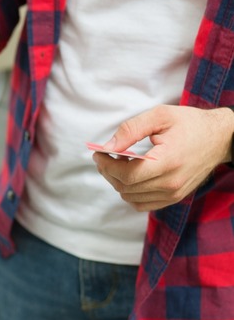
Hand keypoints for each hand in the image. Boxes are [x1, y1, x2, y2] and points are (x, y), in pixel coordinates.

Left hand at [93, 105, 233, 210]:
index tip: (99, 153)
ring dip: (118, 182)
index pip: (127, 175)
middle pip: (126, 187)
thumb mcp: (160, 116)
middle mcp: (172, 183)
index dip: (107, 165)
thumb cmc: (190, 124)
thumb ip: (131, 130)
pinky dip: (130, 192)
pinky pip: (143, 204)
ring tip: (118, 163)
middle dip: (109, 172)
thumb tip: (108, 147)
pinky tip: (130, 176)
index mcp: (168, 161)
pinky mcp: (175, 197)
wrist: (220, 138)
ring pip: (131, 197)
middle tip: (105, 156)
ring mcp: (174, 193)